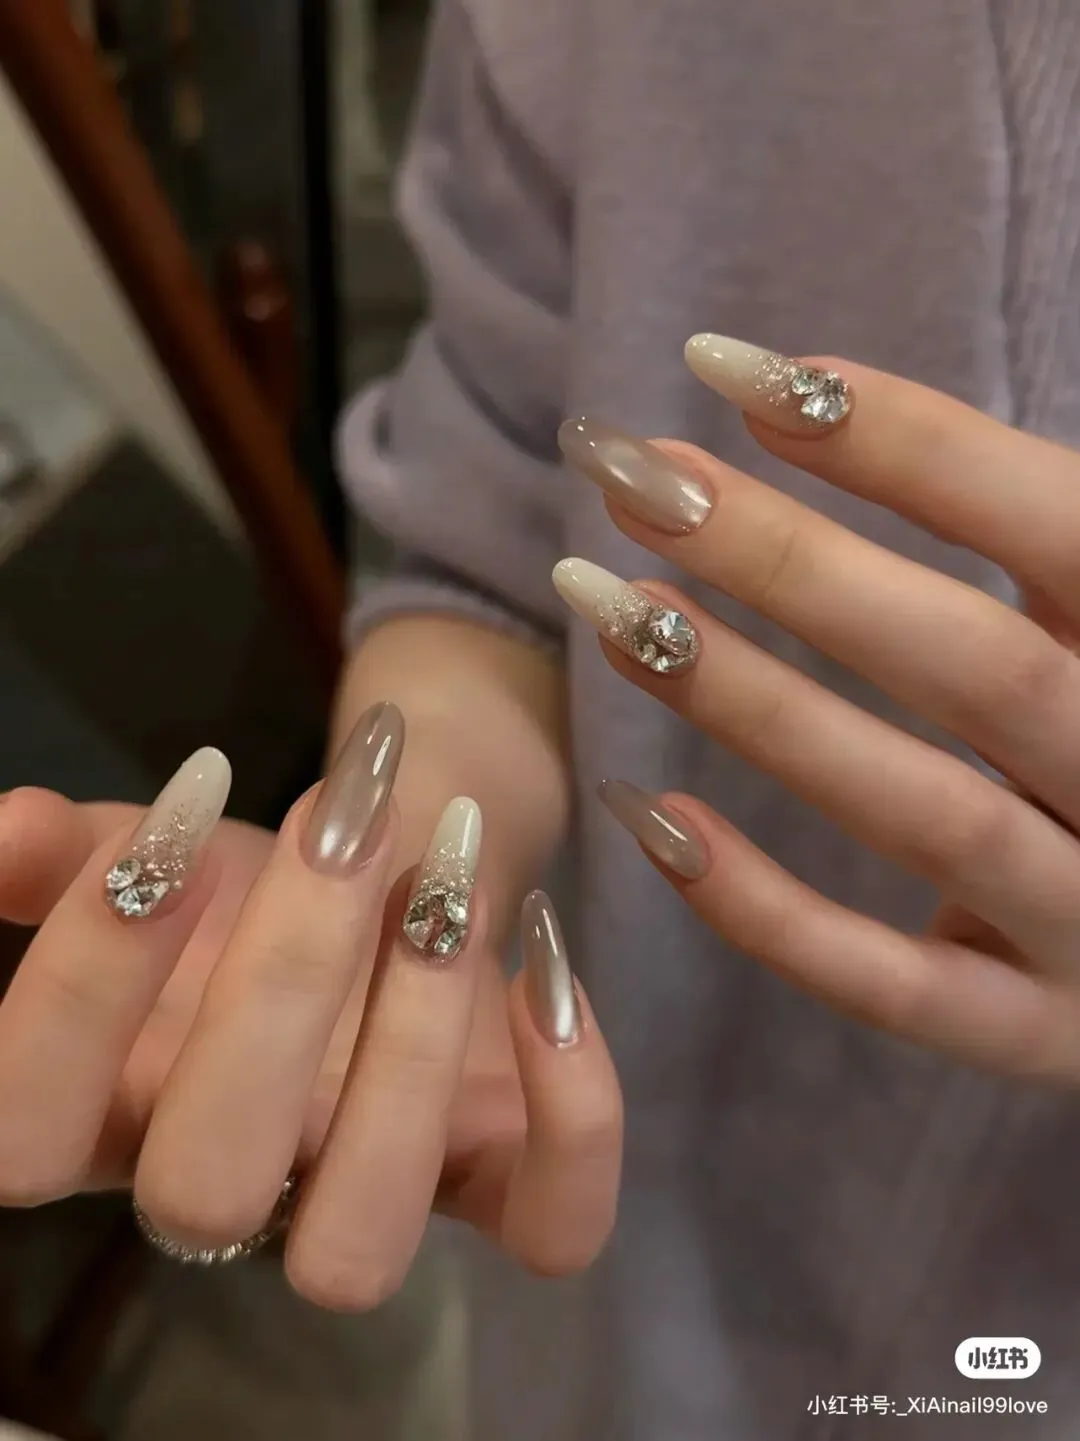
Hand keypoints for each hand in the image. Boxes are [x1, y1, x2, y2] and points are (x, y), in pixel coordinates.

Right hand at [0, 707, 620, 1306]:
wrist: (407, 860)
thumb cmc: (259, 881)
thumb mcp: (170, 849)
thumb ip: (81, 850)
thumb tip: (12, 829)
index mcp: (120, 1108)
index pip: (23, 1131)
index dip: (82, 985)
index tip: (183, 811)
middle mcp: (241, 1184)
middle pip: (200, 1191)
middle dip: (274, 989)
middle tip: (344, 821)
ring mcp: (380, 1200)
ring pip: (361, 1244)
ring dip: (411, 1046)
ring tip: (447, 877)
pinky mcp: (507, 1184)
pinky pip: (555, 1227)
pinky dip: (573, 1106)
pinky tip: (546, 949)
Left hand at [555, 333, 1079, 1084]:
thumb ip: (1012, 534)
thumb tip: (802, 398)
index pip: (1058, 525)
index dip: (903, 438)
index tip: (732, 370)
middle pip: (974, 665)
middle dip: (794, 561)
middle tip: (638, 478)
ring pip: (927, 817)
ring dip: (759, 709)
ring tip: (613, 612)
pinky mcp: (1041, 1035)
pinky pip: (896, 990)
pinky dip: (769, 913)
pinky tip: (652, 817)